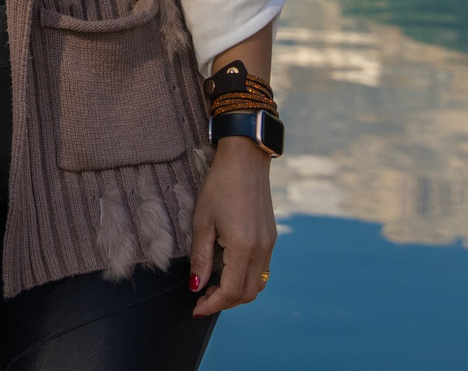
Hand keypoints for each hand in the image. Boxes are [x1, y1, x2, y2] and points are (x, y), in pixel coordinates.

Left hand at [188, 138, 276, 315]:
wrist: (246, 160)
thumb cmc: (220, 185)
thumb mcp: (202, 221)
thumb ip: (201, 258)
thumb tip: (196, 286)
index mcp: (244, 247)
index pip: (231, 291)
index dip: (213, 304)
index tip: (197, 308)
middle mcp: (262, 250)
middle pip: (247, 294)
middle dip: (225, 302)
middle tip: (202, 298)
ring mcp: (270, 245)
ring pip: (257, 284)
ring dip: (236, 292)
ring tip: (213, 287)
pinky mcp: (271, 238)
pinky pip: (262, 269)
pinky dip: (245, 278)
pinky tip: (228, 270)